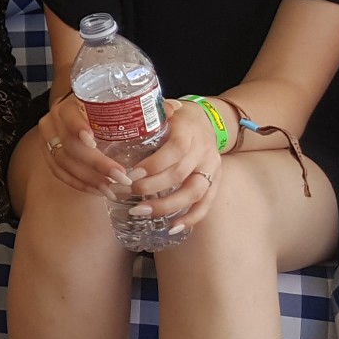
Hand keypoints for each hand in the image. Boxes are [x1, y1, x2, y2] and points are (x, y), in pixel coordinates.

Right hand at [35, 92, 129, 197]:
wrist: (75, 110)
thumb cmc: (99, 106)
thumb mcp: (113, 101)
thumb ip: (137, 105)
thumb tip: (170, 110)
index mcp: (68, 105)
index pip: (69, 116)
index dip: (78, 128)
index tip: (94, 142)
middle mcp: (53, 122)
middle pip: (70, 146)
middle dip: (96, 164)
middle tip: (121, 176)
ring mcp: (48, 140)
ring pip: (64, 163)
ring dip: (89, 179)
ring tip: (112, 190)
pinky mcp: (48, 156)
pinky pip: (60, 173)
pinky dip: (80, 184)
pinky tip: (97, 191)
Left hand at [119, 97, 224, 229]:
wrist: (206, 121)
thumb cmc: (177, 119)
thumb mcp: (165, 111)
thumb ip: (149, 115)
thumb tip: (123, 118)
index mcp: (190, 131)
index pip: (176, 149)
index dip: (154, 164)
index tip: (132, 174)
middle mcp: (204, 151)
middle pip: (181, 174)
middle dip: (152, 187)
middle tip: (128, 193)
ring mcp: (211, 168)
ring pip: (194, 192)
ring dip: (167, 206)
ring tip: (141, 211)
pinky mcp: (215, 182)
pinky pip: (206, 204)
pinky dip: (190, 218)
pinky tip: (172, 227)